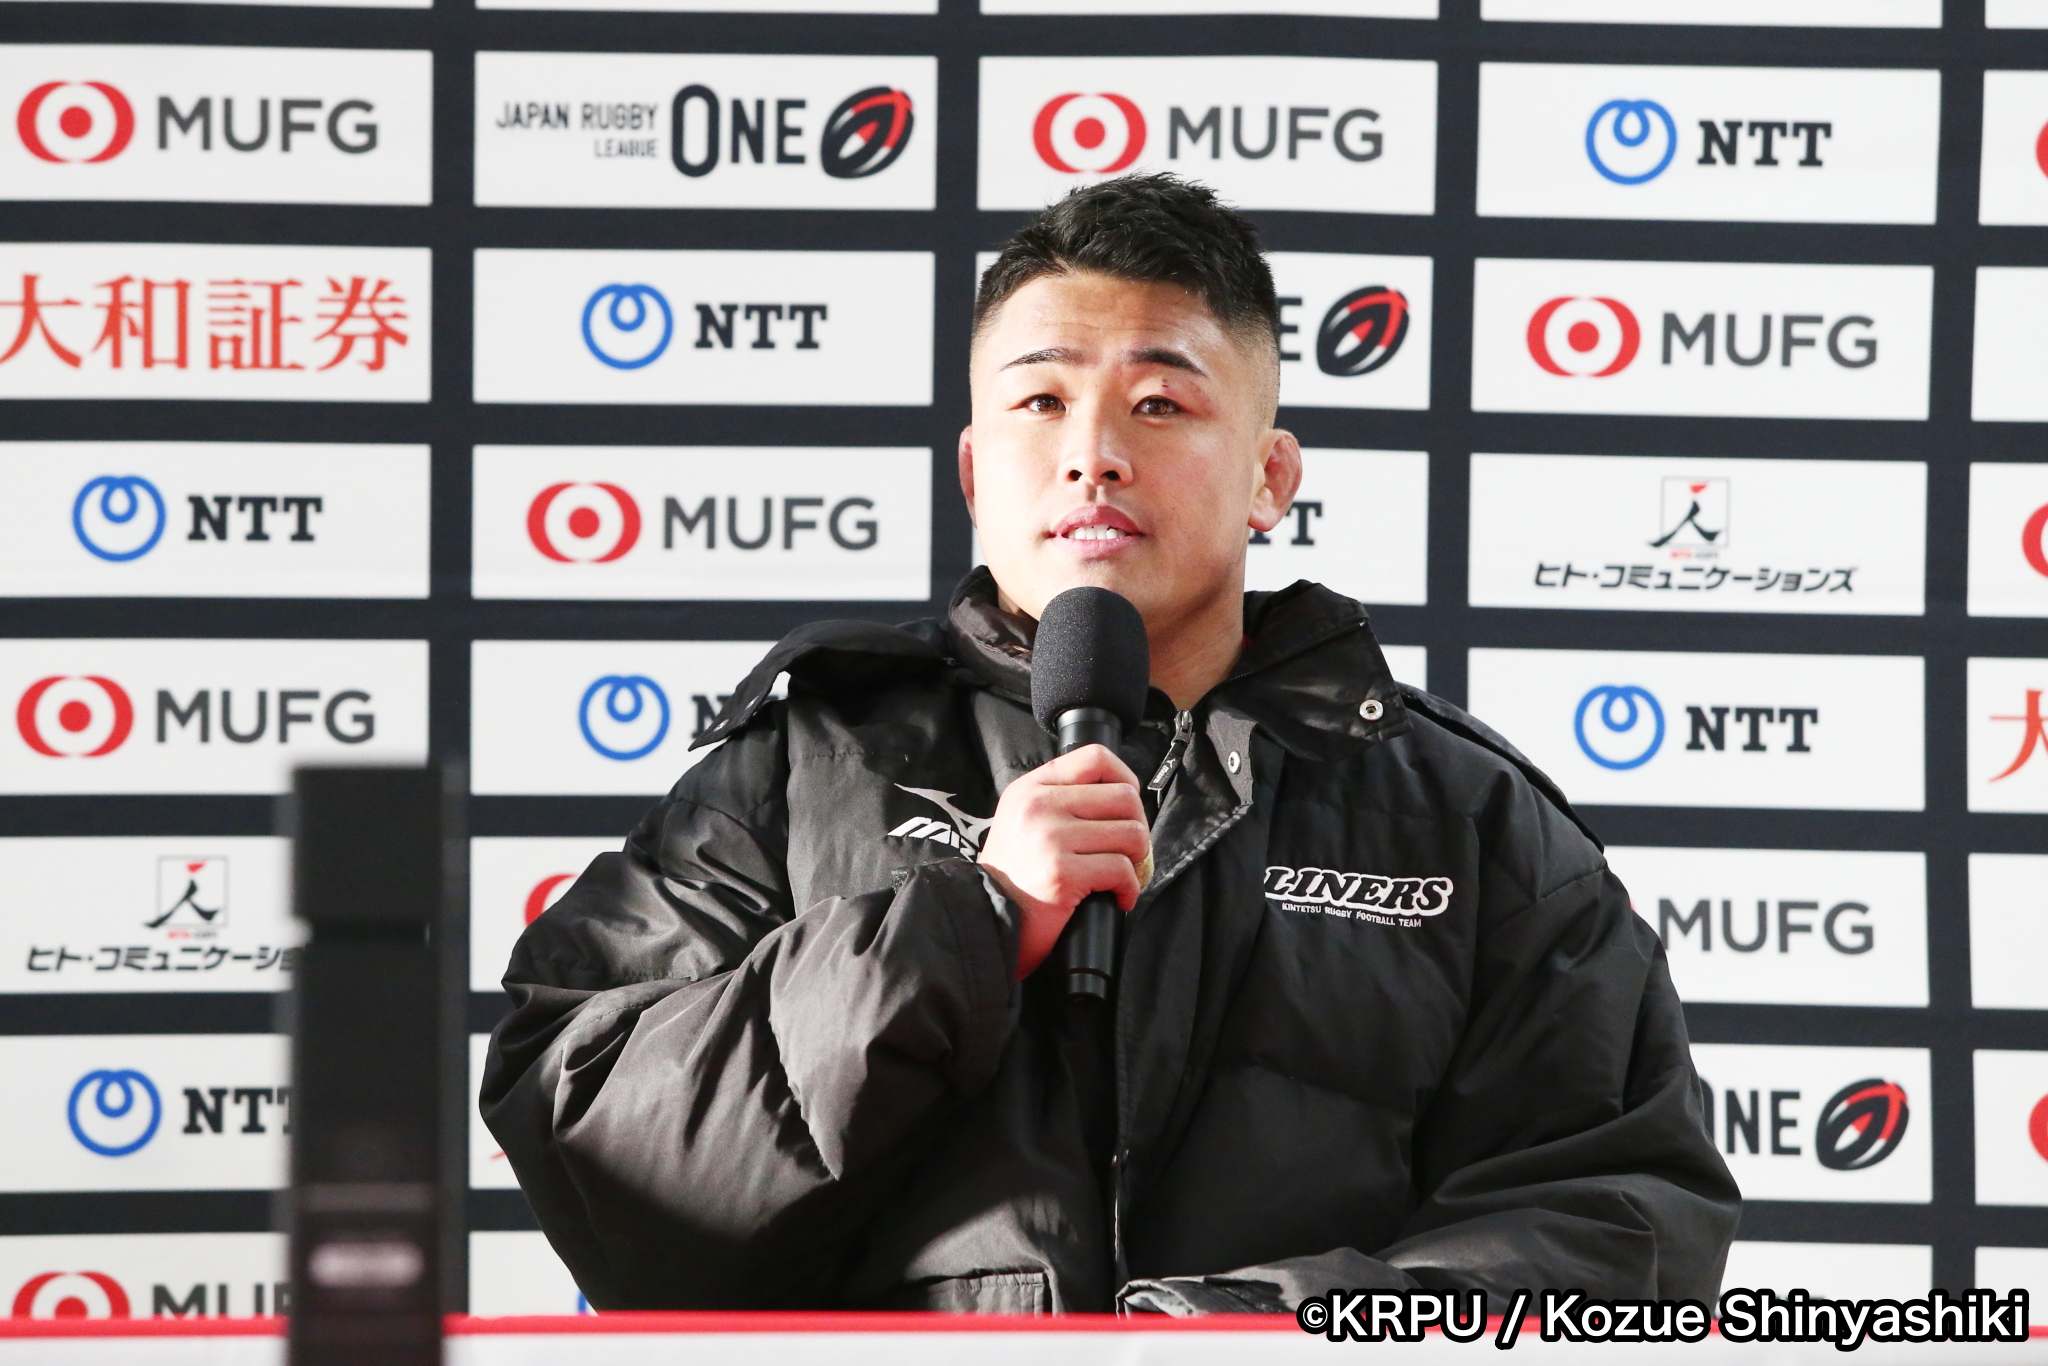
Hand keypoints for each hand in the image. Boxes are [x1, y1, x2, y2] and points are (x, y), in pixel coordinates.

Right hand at [976, 743, 1151, 979]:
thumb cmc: (1014, 874)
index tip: (1128, 805)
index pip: (1094, 758)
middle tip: (1128, 850)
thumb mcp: (1022, 819)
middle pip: (1124, 797)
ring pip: (1131, 834)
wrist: (986, 918)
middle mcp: (1039, 806)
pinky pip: (1122, 871)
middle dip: (1137, 826)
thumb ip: (1059, 799)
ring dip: (1136, 859)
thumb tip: (1121, 795)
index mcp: (1031, 788)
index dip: (1125, 778)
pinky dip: (1129, 889)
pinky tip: (1118, 897)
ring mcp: (1050, 839)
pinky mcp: (1063, 875)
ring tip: (1121, 874)